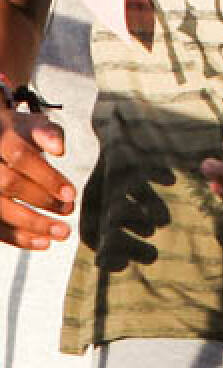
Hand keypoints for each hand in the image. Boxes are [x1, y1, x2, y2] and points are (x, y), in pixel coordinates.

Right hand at [0, 108, 73, 249]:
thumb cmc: (14, 135)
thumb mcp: (30, 125)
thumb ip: (47, 133)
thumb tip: (59, 148)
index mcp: (0, 138)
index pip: (21, 157)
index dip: (46, 177)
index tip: (71, 194)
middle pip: (9, 185)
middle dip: (42, 200)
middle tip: (69, 210)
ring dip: (31, 225)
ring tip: (61, 232)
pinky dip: (18, 238)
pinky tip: (42, 242)